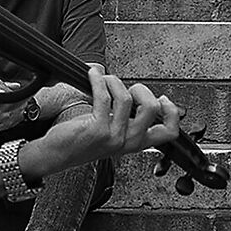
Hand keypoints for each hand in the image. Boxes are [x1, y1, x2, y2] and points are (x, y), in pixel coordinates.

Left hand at [28, 66, 180, 171]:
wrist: (57, 154)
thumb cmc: (81, 141)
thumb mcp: (112, 131)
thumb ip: (128, 118)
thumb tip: (139, 92)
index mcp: (136, 143)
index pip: (169, 132)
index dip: (172, 112)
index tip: (163, 99)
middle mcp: (128, 142)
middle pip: (152, 109)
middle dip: (142, 89)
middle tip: (128, 88)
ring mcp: (114, 137)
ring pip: (127, 99)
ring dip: (115, 82)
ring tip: (105, 81)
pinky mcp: (98, 130)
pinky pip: (105, 97)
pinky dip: (99, 81)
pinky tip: (93, 76)